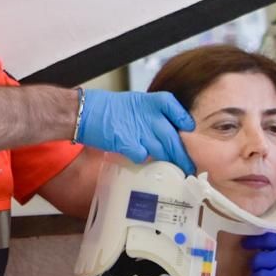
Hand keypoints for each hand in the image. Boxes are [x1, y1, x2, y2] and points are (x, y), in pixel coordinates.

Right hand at [76, 90, 195, 174]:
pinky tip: (144, 163)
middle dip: (183, 155)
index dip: (184, 121)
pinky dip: (144, 161)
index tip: (189, 132)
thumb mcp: (136, 105)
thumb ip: (152, 116)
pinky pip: (142, 156)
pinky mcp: (126, 142)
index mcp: (151, 102)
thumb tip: (168, 132)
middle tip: (190, 167)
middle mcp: (148, 115)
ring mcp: (138, 129)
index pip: (176, 109)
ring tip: (176, 172)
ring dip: (169, 162)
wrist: (84, 112)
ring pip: (162, 149)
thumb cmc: (109, 110)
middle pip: (173, 137)